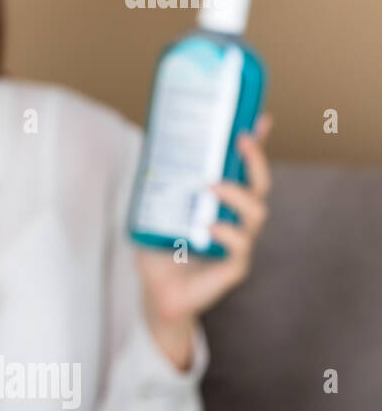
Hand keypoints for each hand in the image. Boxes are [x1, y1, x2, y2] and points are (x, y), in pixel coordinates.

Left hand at [135, 113, 273, 351]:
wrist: (156, 293)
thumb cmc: (159, 250)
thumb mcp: (152, 210)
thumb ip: (156, 185)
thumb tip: (150, 146)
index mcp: (222, 203)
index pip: (244, 169)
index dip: (256, 145)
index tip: (260, 117)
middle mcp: (236, 219)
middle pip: (259, 185)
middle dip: (255, 159)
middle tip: (240, 139)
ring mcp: (239, 243)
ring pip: (256, 214)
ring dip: (236, 195)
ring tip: (211, 186)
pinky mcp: (233, 267)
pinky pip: (239, 247)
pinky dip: (224, 233)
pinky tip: (207, 227)